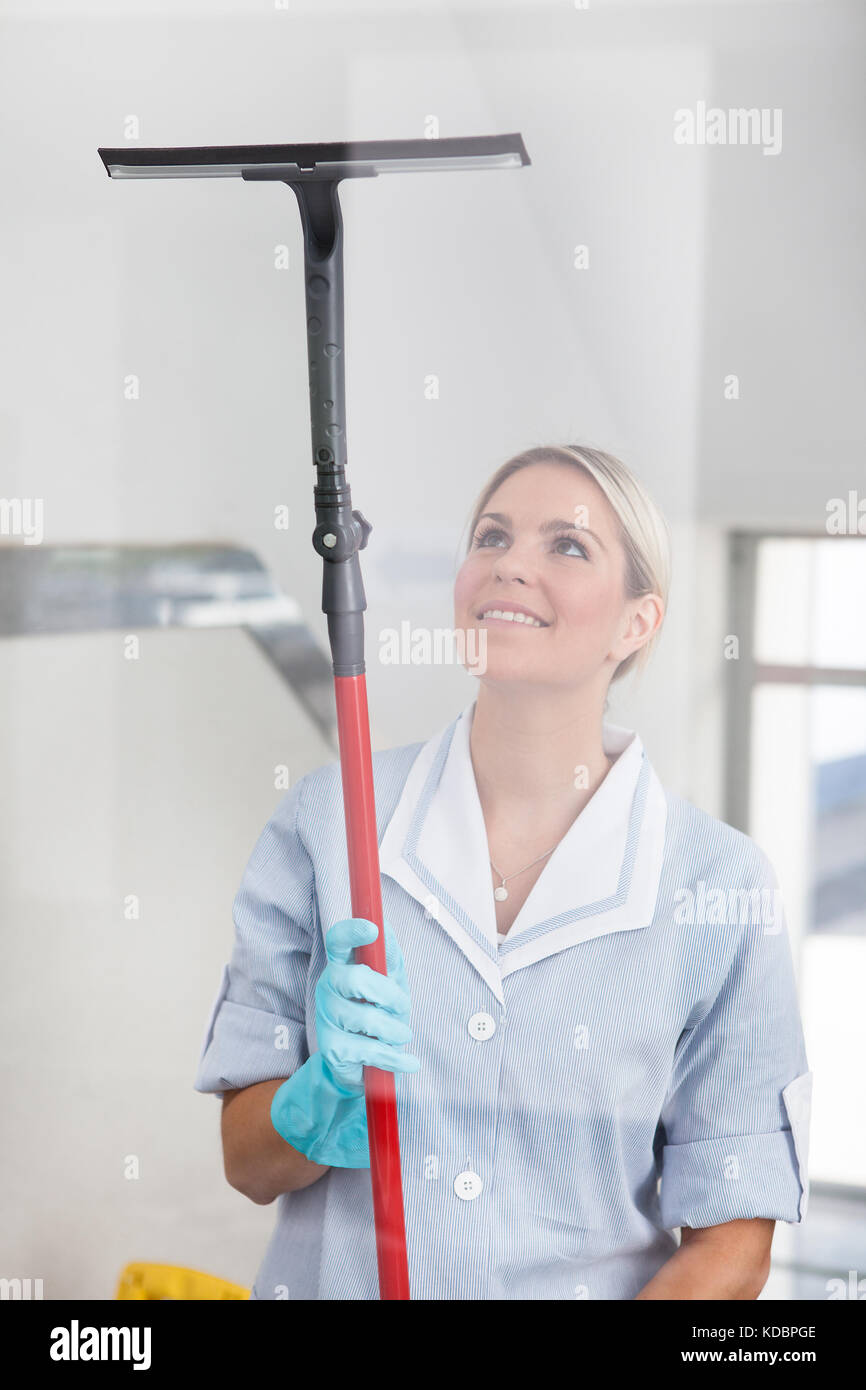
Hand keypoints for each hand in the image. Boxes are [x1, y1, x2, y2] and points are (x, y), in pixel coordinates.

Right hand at [316, 916, 417, 1092]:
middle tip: (402, 1006)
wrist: (366, 1065)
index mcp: (342, 965)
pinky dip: (396, 1058)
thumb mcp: (393, 984)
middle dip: (388, 993)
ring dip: (394, 1030)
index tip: (372, 929)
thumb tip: (385, 926)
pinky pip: (371, 1050)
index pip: (337, 940)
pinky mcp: (332, 1048)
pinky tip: (408, 1062)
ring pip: (366, 1018)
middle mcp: (328, 987)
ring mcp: (327, 1017)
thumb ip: (390, 957)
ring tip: (400, 1035)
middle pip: (355, 977)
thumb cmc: (380, 1014)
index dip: (351, 931)